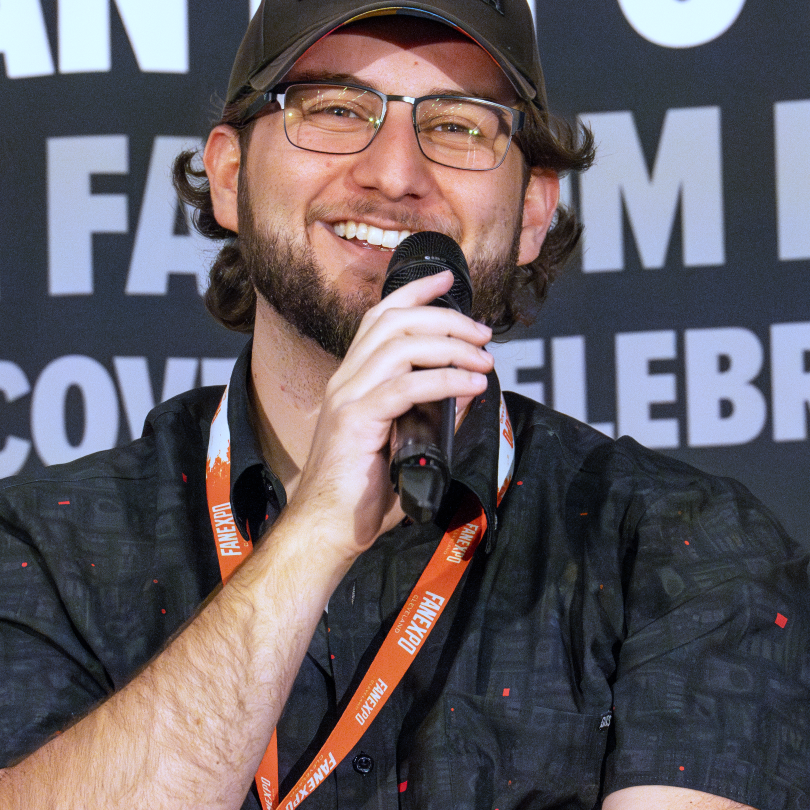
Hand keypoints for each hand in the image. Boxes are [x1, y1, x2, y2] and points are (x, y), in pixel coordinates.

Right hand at [284, 270, 492, 553]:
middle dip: (445, 318)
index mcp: (351, 380)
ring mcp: (348, 397)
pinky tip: (471, 388)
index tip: (448, 281)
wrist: (326, 528)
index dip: (414, 292)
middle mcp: (345, 380)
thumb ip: (430, 419)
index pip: (379, 318)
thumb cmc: (361, 496)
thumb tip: (466, 395)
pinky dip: (445, 381)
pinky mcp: (357, 420)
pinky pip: (407, 387)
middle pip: (394, 322)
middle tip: (482, 334)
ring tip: (484, 362)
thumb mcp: (403, 444)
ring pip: (401, 346)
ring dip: (451, 347)